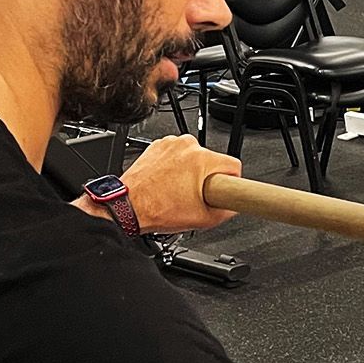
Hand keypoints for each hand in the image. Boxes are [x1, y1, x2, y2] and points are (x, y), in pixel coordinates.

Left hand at [119, 137, 240, 234]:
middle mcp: (187, 146)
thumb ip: (228, 211)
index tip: (225, 189)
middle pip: (212, 161)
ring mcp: (170, 143)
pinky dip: (176, 166)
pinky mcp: (158, 145)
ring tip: (179, 189)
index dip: (233, 182)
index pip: (234, 165)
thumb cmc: (158, 209)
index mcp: (202, 159)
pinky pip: (177, 154)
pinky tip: (168, 182)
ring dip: (191, 171)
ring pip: (194, 157)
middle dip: (208, 178)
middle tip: (197, 195)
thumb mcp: (205, 219)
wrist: (129, 206)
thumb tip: (233, 205)